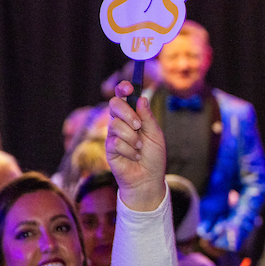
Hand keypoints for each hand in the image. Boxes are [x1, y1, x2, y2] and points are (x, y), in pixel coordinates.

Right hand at [106, 80, 167, 211]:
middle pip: (114, 104)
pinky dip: (129, 150)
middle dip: (127, 113)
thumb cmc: (153, 156)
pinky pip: (115, 142)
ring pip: (115, 125)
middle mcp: (120, 122)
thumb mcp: (155, 134)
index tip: (128, 87)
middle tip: (138, 126)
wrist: (148, 179)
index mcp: (132, 116)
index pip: (123, 97)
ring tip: (139, 148)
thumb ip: (147, 117)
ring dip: (132, 137)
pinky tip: (134, 157)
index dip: (123, 89)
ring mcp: (113, 135)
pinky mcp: (109, 149)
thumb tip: (141, 98)